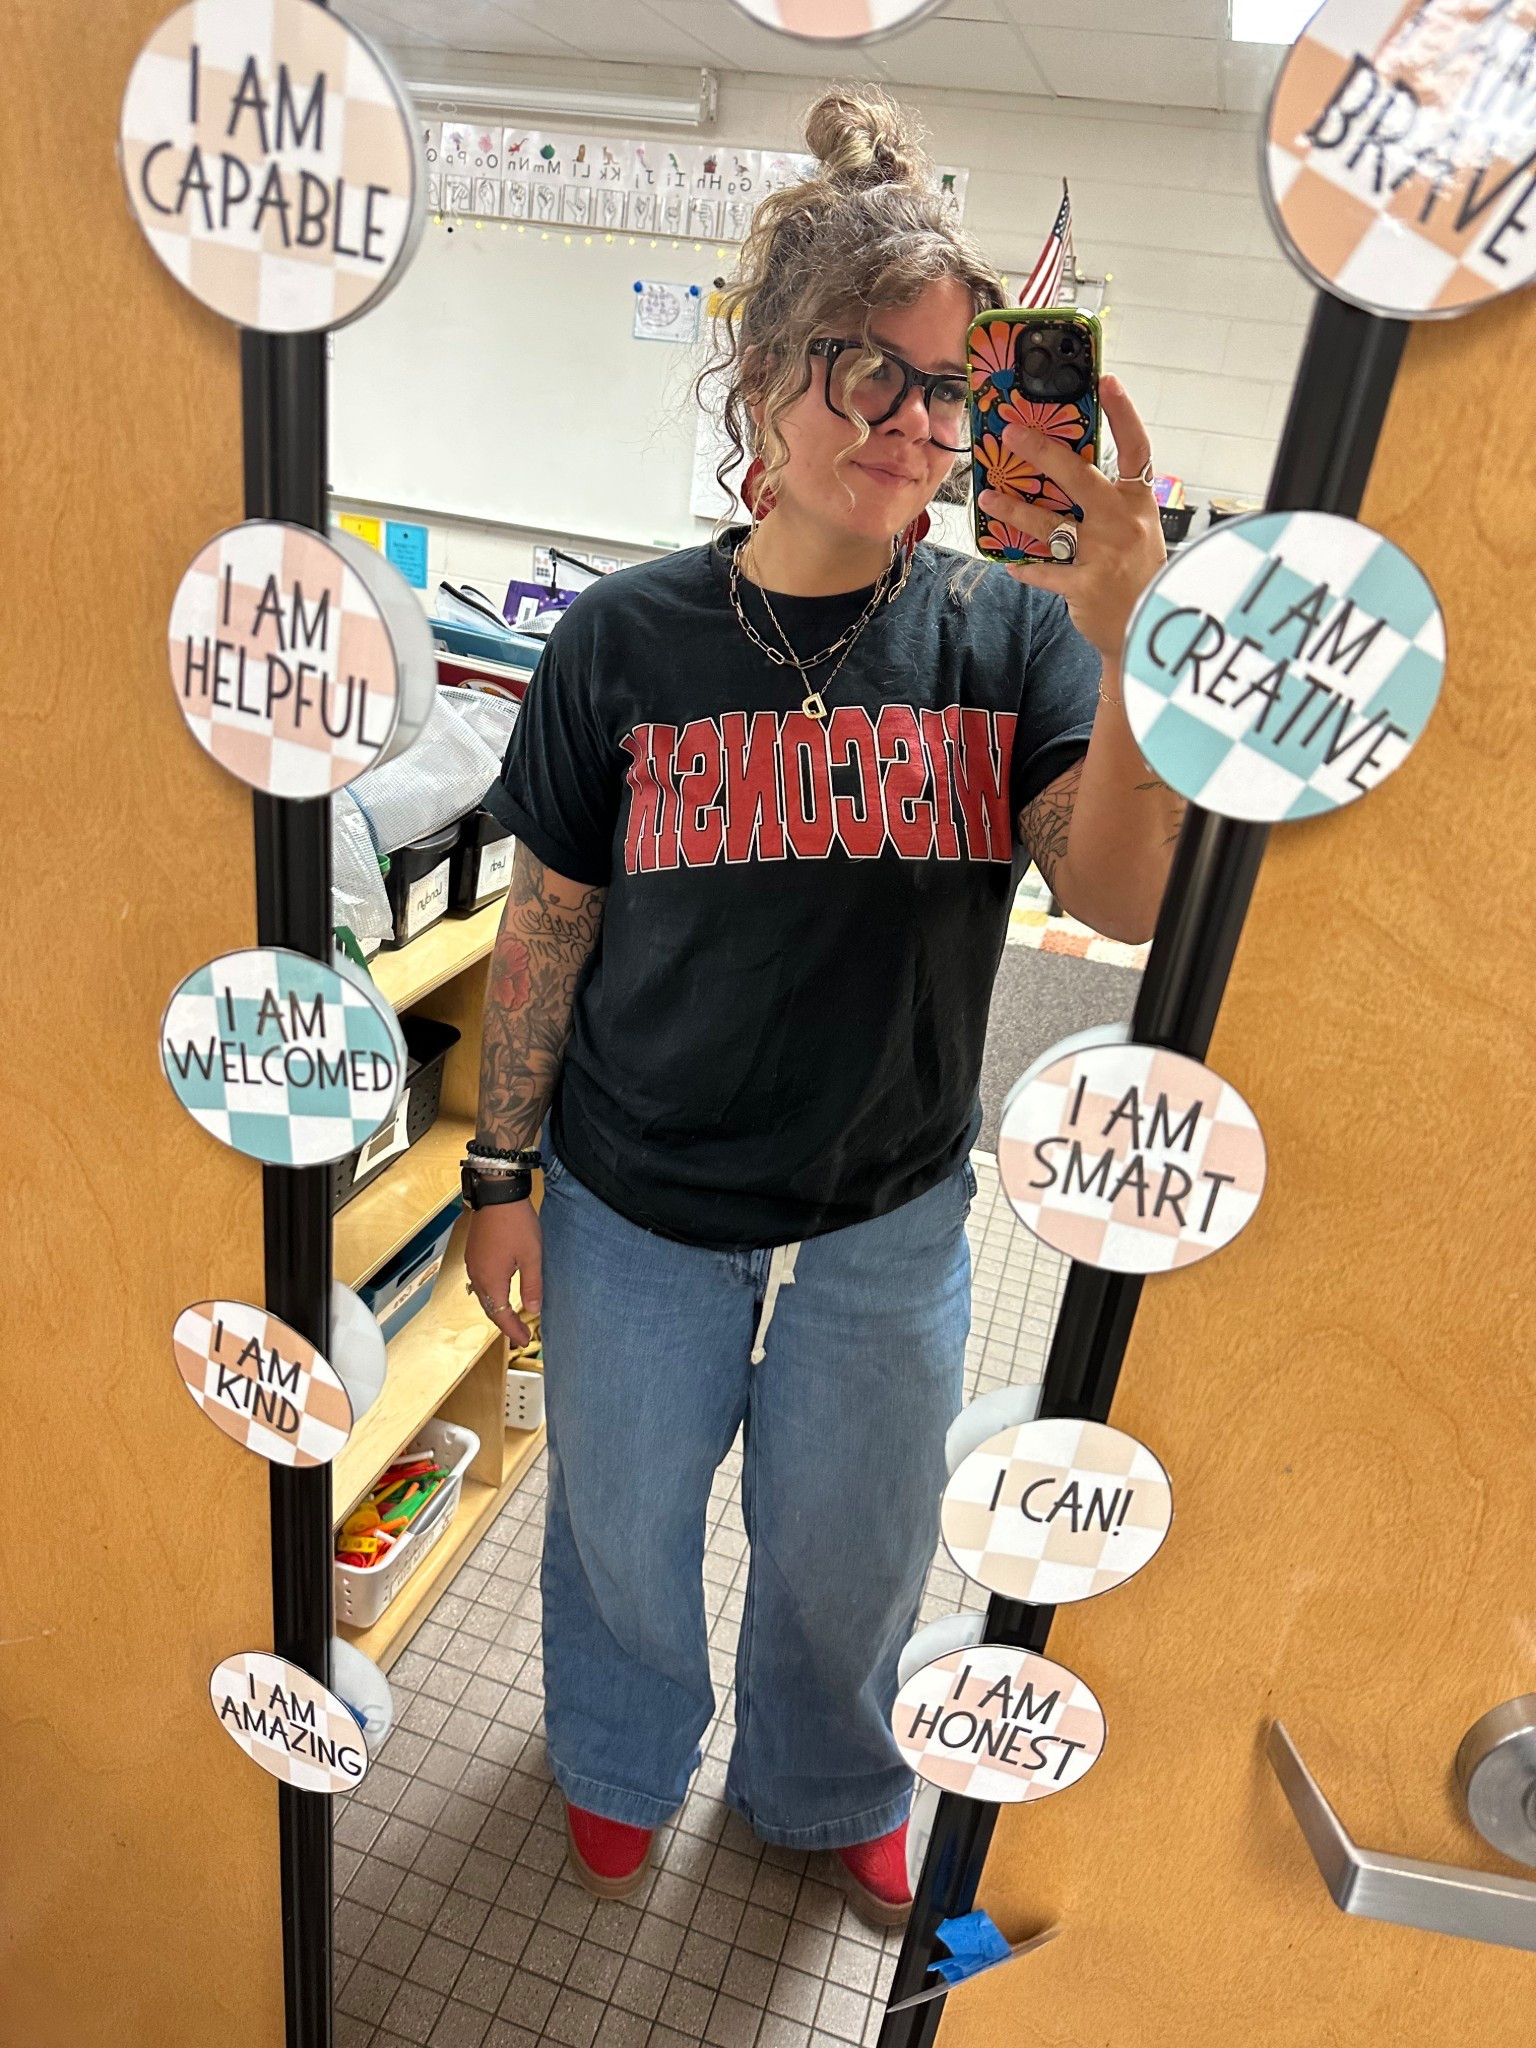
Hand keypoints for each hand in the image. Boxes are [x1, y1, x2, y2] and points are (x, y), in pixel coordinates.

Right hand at [465, 1201, 541, 1346]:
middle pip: (489, 1308)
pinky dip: (491, 1294)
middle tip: (520, 1335)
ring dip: (497, 1309)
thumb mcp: (532, 1256)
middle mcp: (477, 1275)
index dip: (513, 1330)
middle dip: (505, 1324)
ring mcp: (472, 1263)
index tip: (524, 1341)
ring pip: (483, 1295)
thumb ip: (532, 1285)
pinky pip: (480, 1281)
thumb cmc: (516, 1223)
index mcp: (491, 1280)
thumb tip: (533, 1310)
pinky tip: (501, 1292)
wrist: (497, 1193)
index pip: (501, 1316)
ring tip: (512, 1318)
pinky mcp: (473, 1253)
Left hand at [978, 374, 1165, 661]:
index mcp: (1138, 502)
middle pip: (1078, 477)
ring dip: (1014, 510)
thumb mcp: (1137, 529)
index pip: (1135, 448)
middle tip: (1012, 435)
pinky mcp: (1084, 585)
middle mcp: (1122, 521)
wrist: (1152, 626)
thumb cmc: (1139, 573)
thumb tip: (1067, 473)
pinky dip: (1025, 568)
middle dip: (1042, 453)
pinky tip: (1009, 562)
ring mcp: (1102, 553)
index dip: (1123, 414)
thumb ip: (1109, 503)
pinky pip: (1043, 571)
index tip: (1106, 381)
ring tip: (989, 497)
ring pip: (1049, 524)